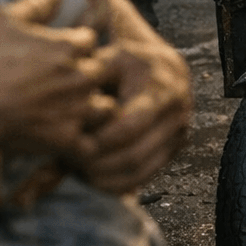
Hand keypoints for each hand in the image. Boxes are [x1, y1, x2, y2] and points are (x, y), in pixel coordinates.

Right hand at [0, 0, 107, 162]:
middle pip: (106, 72)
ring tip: (74, 109)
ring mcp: (76, 108)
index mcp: (71, 45)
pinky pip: (91, 144)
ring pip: (106, 107)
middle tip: (72, 80)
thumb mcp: (5, 17)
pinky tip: (69, 138)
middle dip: (92, 74)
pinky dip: (84, 142)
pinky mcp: (66, 137)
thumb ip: (37, 3)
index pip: (92, 39)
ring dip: (94, 107)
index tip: (65, 51)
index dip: (79, 44)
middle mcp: (81, 75)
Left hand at [75, 35, 191, 193]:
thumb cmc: (124, 62)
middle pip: (134, 154)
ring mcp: (178, 130)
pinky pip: (146, 174)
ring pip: (140, 169)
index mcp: (159, 88)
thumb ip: (86, 87)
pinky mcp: (175, 145)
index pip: (128, 127)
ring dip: (106, 177)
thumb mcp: (107, 63)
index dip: (98, 141)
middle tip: (70, 163)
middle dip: (98, 164)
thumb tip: (67, 116)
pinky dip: (119, 183)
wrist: (159, 62)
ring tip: (78, 171)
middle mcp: (174, 112)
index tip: (71, 144)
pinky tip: (94, 178)